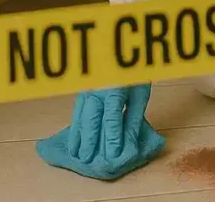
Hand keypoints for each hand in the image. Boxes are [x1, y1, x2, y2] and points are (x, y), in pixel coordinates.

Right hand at [36, 83, 164, 180]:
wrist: (119, 55)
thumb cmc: (134, 75)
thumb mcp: (140, 95)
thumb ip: (133, 117)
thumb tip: (129, 141)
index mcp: (115, 89)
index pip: (112, 118)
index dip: (112, 137)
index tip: (112, 154)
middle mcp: (97, 90)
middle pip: (91, 119)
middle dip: (89, 141)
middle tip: (88, 160)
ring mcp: (86, 90)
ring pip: (79, 116)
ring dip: (78, 137)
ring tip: (78, 155)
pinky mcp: (81, 92)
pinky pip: (76, 112)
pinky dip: (75, 128)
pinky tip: (74, 141)